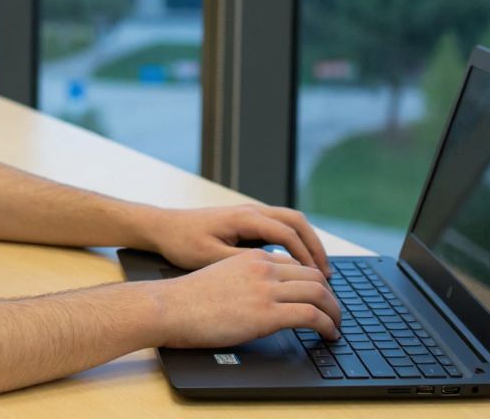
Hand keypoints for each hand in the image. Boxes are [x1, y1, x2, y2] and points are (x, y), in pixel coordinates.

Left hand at [144, 204, 331, 275]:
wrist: (162, 227)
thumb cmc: (182, 243)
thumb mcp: (210, 258)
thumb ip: (242, 263)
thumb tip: (274, 271)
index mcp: (244, 218)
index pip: (287, 234)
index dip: (305, 256)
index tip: (317, 279)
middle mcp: (251, 211)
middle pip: (297, 222)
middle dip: (315, 247)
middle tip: (327, 275)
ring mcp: (249, 213)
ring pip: (290, 222)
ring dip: (307, 243)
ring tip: (318, 270)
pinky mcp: (246, 221)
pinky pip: (279, 227)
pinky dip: (294, 242)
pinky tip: (296, 264)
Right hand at [152, 250, 340, 348]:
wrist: (169, 306)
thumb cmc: (187, 298)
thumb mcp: (221, 276)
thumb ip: (245, 279)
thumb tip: (259, 297)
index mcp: (253, 258)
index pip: (297, 264)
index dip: (314, 281)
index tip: (320, 296)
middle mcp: (264, 268)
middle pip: (314, 275)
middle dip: (330, 295)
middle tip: (335, 312)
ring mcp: (266, 289)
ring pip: (319, 293)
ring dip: (334, 311)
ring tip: (337, 326)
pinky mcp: (267, 313)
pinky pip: (311, 315)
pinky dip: (327, 325)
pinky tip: (328, 335)